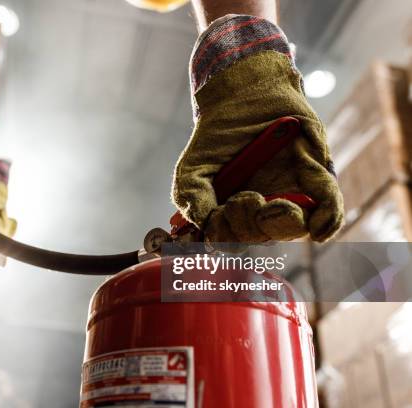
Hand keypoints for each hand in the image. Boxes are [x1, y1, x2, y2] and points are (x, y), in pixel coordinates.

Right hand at [171, 15, 343, 243]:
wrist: (243, 92)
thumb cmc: (219, 133)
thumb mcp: (192, 167)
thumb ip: (191, 198)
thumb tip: (203, 226)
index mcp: (233, 209)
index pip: (233, 239)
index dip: (227, 235)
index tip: (220, 213)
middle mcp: (262, 206)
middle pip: (262, 237)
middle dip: (252, 226)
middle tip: (246, 198)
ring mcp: (290, 192)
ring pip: (294, 228)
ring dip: (283, 224)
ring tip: (273, 205)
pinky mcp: (316, 174)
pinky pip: (329, 206)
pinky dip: (327, 220)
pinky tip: (319, 226)